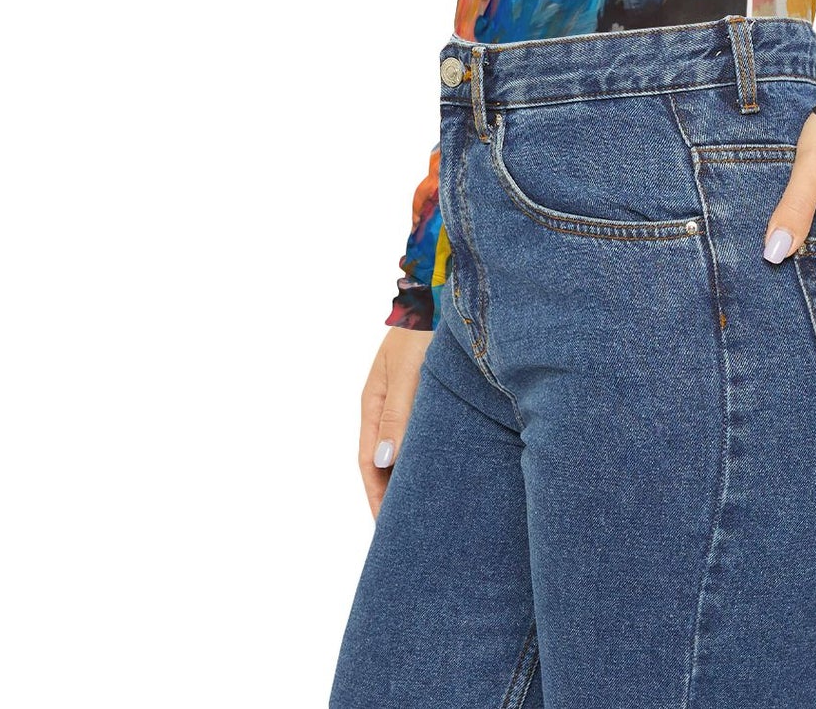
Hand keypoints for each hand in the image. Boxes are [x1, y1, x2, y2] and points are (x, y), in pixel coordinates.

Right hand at [357, 326, 430, 517]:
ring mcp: (408, 397)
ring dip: (412, 476)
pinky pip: (425, 431)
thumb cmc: (425, 324)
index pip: (369, 462)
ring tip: (428, 507)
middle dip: (393, 495)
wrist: (443, 285)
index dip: (376, 497)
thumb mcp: (409, 369)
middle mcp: (389, 403)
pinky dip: (429, 453)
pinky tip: (446, 465)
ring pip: (407, 447)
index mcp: (374, 401)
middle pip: (386, 460)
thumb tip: (385, 462)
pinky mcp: (431, 391)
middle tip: (408, 531)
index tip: (386, 529)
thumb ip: (399, 413)